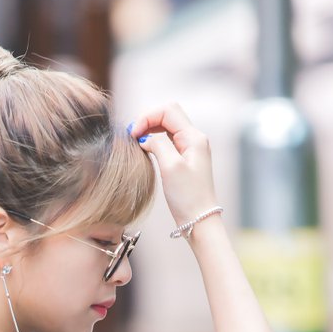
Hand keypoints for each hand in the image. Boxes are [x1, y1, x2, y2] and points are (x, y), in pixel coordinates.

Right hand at [130, 102, 218, 227]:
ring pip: (167, 128)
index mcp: (194, 137)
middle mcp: (195, 139)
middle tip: (133, 136)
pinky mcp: (185, 160)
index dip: (147, 117)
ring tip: (137, 143)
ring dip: (150, 131)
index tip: (133, 134)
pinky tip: (147, 151)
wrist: (200, 221)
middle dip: (148, 121)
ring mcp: (191, 150)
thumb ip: (158, 144)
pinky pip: (169, 142)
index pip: (168, 110)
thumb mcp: (170, 167)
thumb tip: (146, 137)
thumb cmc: (188, 197)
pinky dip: (155, 141)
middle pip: (168, 116)